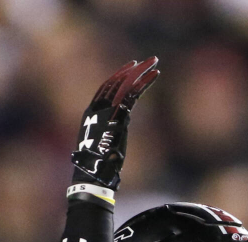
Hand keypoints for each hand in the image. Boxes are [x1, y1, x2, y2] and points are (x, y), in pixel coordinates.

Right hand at [71, 57, 159, 190]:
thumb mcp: (105, 145)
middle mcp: (97, 108)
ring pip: (125, 85)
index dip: (121, 76)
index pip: (107, 88)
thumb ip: (111, 132)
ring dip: (141, 72)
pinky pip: (131, 95)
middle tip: (151, 59)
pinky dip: (144, 84)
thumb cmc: (99, 167)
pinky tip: (155, 76)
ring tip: (155, 63)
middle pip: (117, 82)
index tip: (134, 68)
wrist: (93, 176)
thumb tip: (118, 133)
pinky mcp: (116, 118)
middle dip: (134, 69)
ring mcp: (106, 111)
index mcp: (92, 113)